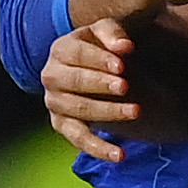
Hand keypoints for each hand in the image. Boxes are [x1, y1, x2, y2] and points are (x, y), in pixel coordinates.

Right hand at [44, 19, 143, 163]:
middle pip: (74, 81)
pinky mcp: (62, 124)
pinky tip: (120, 155)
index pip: (76, 54)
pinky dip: (98, 148)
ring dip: (107, 112)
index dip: (99, 59)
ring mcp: (55, 102)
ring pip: (78, 109)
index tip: (122, 65)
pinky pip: (78, 138)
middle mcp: (52, 76)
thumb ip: (113, 33)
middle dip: (100, 84)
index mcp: (61, 50)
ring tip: (135, 111)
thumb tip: (124, 46)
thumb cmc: (102, 46)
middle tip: (126, 86)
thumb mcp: (106, 32)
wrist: (92, 66)